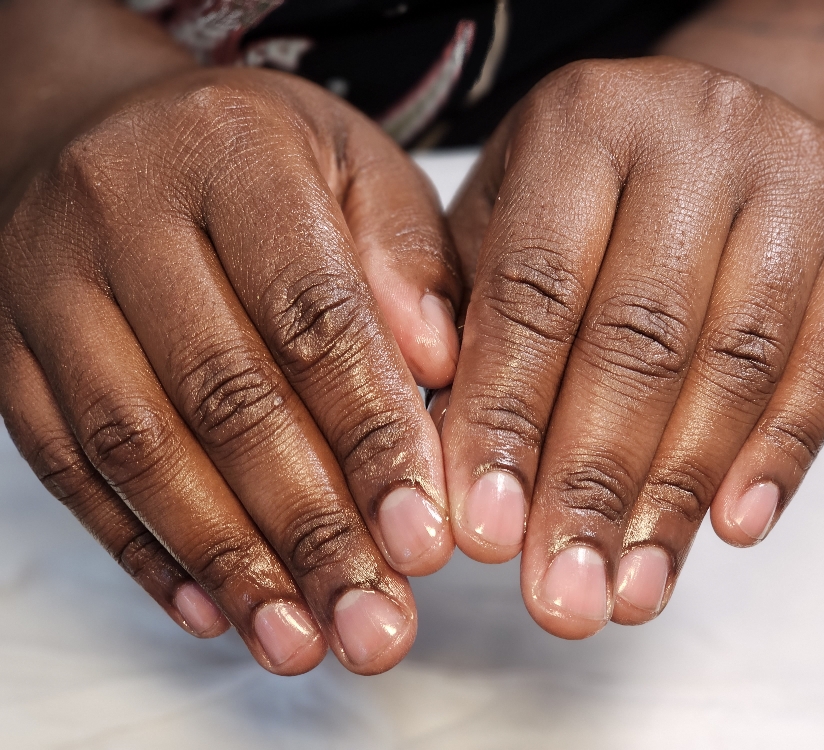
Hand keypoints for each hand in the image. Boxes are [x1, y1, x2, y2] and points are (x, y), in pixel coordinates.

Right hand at [0, 66, 461, 673]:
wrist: (99, 129)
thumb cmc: (254, 154)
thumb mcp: (354, 163)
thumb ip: (407, 259)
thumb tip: (444, 368)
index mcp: (233, 150)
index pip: (312, 314)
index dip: (371, 435)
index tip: (424, 538)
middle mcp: (120, 211)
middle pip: (225, 395)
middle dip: (311, 528)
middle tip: (376, 622)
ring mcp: (46, 285)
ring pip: (138, 446)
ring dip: (229, 560)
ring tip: (303, 639)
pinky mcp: (8, 354)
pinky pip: (67, 466)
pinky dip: (144, 550)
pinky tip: (213, 608)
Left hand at [440, 58, 823, 637]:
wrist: (713, 130)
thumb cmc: (582, 198)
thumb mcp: (501, 225)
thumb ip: (470, 329)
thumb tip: (451, 465)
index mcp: (579, 122)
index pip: (533, 294)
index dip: (505, 421)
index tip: (483, 535)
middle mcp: (692, 133)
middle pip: (638, 338)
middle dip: (591, 484)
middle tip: (561, 598)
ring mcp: (793, 177)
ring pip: (736, 361)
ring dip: (679, 494)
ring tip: (631, 590)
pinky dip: (782, 455)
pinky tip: (730, 529)